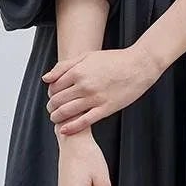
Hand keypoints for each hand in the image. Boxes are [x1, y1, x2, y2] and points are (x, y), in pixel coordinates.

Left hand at [42, 42, 162, 134]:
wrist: (139, 66)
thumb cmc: (114, 60)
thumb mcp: (87, 56)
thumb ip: (64, 66)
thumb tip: (46, 79)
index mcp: (78, 71)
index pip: (54, 87)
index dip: (50, 93)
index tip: (52, 96)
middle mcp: (84, 85)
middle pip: (58, 100)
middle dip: (51, 106)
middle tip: (51, 109)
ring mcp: (95, 98)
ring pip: (68, 112)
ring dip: (57, 117)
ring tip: (56, 118)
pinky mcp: (106, 108)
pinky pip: (85, 121)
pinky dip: (72, 127)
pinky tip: (65, 130)